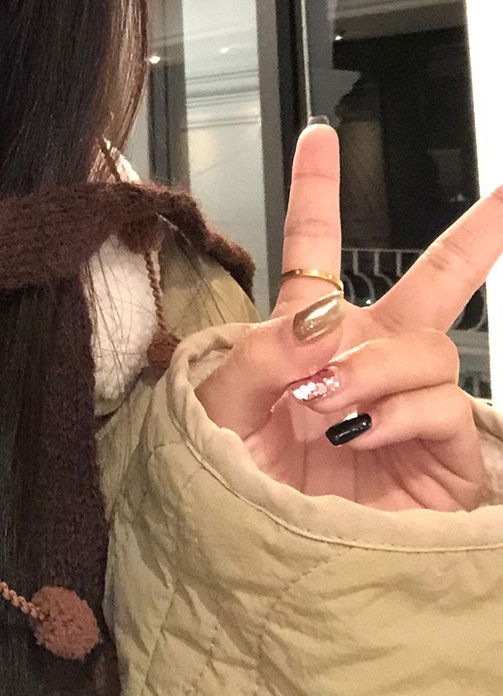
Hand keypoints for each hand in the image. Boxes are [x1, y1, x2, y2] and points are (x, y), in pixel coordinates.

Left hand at [195, 123, 502, 510]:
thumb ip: (260, 356)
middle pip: (436, 283)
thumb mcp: (219, 408)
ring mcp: (408, 406)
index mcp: (309, 334)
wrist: (257, 559)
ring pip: (428, 347)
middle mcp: (369, 360)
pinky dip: (399, 411)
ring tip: (331, 405)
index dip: (318, 190)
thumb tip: (319, 324)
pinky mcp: (441, 457)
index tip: (320, 136)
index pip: (315, 249)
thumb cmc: (233, 482)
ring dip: (377, 366)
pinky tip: (361, 432)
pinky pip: (442, 406)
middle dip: (480, 236)